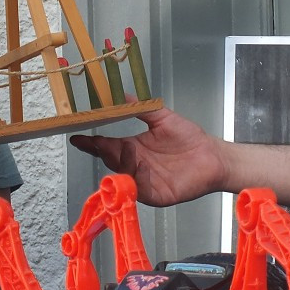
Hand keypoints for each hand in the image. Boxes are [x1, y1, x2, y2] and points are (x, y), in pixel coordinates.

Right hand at [69, 106, 226, 205]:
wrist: (212, 156)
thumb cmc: (189, 138)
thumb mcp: (162, 117)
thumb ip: (142, 107)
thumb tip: (122, 94)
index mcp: (132, 147)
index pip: (106, 145)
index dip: (91, 142)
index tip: (77, 136)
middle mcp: (134, 165)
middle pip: (110, 160)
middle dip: (102, 151)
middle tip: (98, 141)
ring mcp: (143, 181)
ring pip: (122, 175)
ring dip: (120, 162)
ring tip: (123, 147)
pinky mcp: (155, 195)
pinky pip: (139, 190)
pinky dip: (136, 179)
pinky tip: (138, 166)